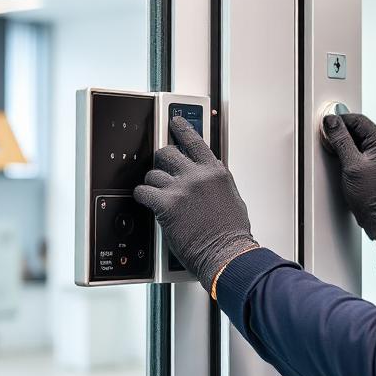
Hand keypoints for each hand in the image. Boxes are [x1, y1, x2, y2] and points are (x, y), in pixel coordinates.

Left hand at [133, 116, 258, 290]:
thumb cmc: (232, 233)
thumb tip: (209, 176)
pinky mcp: (166, 205)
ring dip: (153, 183)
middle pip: (167, 152)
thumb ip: (218, 182)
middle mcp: (198, 176)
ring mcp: (181, 189)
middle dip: (161, 160)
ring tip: (159, 194)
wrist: (227, 253)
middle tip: (161, 168)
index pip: (195, 141)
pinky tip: (148, 202)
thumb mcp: (232, 198)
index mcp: (216, 172)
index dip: (182, 128)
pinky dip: (143, 196)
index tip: (175, 122)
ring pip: (153, 173)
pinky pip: (143, 192)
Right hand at [322, 112, 375, 240]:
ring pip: (357, 138)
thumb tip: (332, 122)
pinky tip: (339, 157)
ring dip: (343, 141)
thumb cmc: (371, 195)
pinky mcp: (373, 162)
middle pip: (358, 128)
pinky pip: (358, 148)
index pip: (359, 120)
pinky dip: (347, 150)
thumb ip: (341, 141)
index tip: (326, 124)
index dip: (340, 120)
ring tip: (332, 148)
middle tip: (326, 137)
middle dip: (340, 131)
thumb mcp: (351, 165)